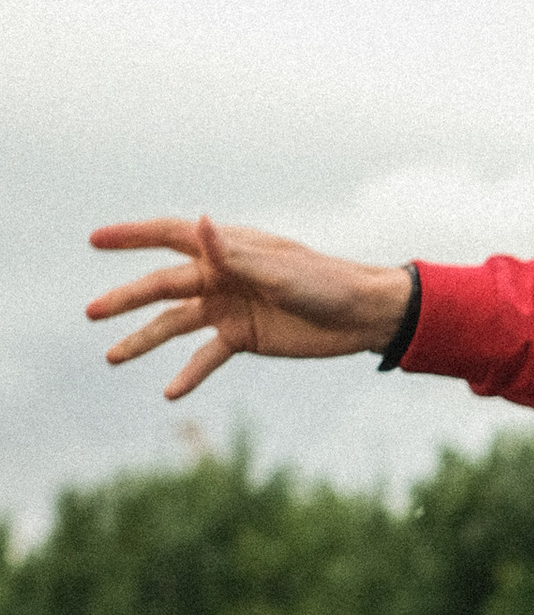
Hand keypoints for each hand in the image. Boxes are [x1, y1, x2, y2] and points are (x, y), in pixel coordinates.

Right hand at [86, 219, 411, 400]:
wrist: (361, 316)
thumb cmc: (324, 282)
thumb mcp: (278, 270)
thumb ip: (234, 254)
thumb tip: (200, 221)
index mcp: (227, 248)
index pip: (169, 235)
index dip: (131, 235)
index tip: (95, 239)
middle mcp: (220, 275)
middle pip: (162, 286)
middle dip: (126, 299)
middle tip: (91, 312)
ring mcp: (228, 307)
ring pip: (175, 324)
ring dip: (144, 339)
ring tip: (111, 357)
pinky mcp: (242, 337)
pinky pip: (206, 357)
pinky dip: (188, 373)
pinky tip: (168, 393)